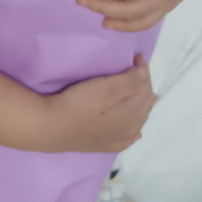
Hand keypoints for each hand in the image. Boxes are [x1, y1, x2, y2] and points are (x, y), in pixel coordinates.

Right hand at [43, 55, 157, 153]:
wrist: (56, 126)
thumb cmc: (81, 102)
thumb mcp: (106, 86)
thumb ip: (130, 81)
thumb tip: (144, 75)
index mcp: (133, 111)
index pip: (145, 87)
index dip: (143, 70)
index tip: (137, 56)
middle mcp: (131, 126)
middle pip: (144, 103)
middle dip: (145, 85)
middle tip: (139, 70)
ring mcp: (119, 138)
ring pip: (139, 120)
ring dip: (143, 105)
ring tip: (144, 94)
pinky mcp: (107, 145)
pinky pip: (129, 139)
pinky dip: (135, 131)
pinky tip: (136, 131)